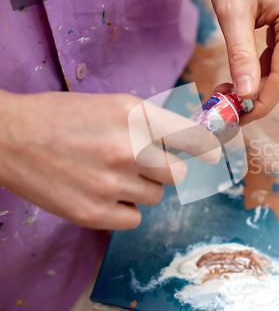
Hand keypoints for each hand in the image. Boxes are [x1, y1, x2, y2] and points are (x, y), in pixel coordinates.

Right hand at [0, 90, 219, 229]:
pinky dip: (123, 208)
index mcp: (135, 115)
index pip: (192, 138)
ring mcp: (111, 183)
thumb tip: (190, 142)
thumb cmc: (62, 117)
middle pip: (177, 174)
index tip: (213, 156)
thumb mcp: (113, 105)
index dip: (207, 149)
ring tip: (110, 173)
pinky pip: (134, 218)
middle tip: (138, 162)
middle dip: (162, 169)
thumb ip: (152, 123)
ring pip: (155, 196)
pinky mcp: (94, 213)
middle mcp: (128, 148)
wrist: (9, 137)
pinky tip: (101, 192)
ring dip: (140, 187)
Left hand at [210, 0, 278, 123]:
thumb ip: (240, 56)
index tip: (237, 116)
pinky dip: (264, 76)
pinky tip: (243, 77)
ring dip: (262, 90)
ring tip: (230, 92)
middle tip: (229, 107)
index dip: (261, 102)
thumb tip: (245, 96)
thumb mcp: (232, 13)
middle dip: (261, 99)